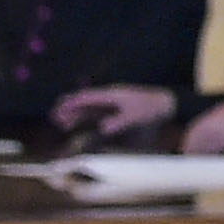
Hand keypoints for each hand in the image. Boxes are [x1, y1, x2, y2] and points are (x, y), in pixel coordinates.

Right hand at [55, 83, 177, 141]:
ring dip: (76, 115)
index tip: (58, 109)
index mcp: (112, 95)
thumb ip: (120, 122)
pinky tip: (81, 124)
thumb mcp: (137, 116)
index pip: (87, 98)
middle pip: (85, 102)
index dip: (72, 104)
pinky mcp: (118, 111)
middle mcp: (110, 98)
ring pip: (89, 109)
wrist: (169, 104)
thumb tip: (102, 129)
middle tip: (54, 117)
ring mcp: (114, 104)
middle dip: (69, 109)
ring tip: (62, 123)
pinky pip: (98, 114)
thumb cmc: (152, 108)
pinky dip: (87, 119)